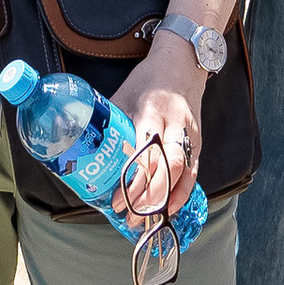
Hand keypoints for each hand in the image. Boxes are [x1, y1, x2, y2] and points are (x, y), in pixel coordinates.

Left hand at [108, 61, 203, 224]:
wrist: (183, 64)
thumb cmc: (149, 79)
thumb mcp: (123, 95)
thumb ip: (111, 124)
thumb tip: (85, 154)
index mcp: (152, 109)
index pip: (145, 151)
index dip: (132, 180)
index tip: (116, 200)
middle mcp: (174, 123)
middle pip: (167, 166)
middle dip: (148, 197)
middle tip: (127, 216)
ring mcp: (190, 134)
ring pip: (182, 172)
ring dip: (164, 201)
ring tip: (145, 220)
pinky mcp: (198, 142)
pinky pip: (192, 173)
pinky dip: (181, 194)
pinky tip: (167, 210)